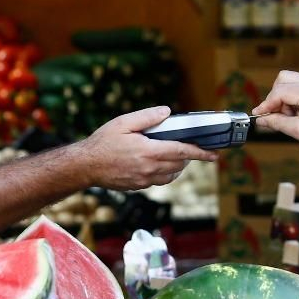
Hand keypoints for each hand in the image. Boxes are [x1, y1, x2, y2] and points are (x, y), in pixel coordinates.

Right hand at [78, 107, 214, 190]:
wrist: (85, 166)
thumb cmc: (102, 143)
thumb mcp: (123, 123)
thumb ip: (147, 117)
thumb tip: (167, 112)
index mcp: (148, 152)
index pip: (182, 152)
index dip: (200, 153)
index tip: (214, 154)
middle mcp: (148, 169)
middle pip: (179, 165)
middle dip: (188, 157)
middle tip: (190, 146)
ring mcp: (144, 180)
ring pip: (171, 175)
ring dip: (178, 166)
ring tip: (175, 154)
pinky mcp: (138, 186)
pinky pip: (159, 180)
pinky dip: (166, 173)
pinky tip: (159, 163)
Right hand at [251, 71, 298, 156]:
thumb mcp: (298, 131)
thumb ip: (276, 122)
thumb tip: (260, 119)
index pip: (280, 92)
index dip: (266, 104)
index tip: (258, 114)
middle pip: (283, 80)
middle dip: (275, 98)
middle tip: (275, 115)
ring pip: (289, 82)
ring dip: (283, 99)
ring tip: (289, 117)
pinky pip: (298, 88)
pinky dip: (291, 100)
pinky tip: (295, 115)